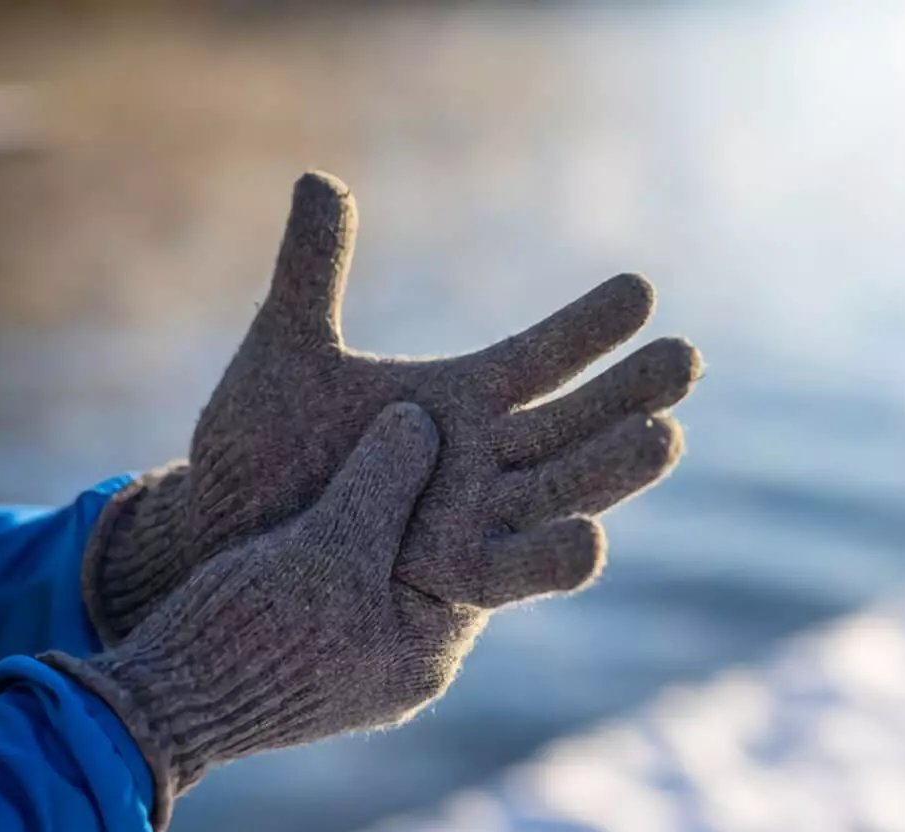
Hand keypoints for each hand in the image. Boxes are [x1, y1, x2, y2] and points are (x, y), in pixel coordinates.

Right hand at [55, 405, 482, 831]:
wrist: (160, 700)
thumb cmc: (249, 630)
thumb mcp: (325, 544)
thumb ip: (379, 481)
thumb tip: (421, 418)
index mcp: (428, 652)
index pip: (479, 556)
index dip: (467, 488)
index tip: (457, 428)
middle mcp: (406, 667)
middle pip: (432, 563)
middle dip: (419, 501)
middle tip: (409, 427)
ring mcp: (362, 665)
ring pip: (384, 571)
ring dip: (372, 516)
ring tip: (357, 451)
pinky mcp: (317, 656)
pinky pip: (346, 585)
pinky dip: (338, 541)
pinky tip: (317, 497)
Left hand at [85, 171, 698, 641]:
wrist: (218, 529)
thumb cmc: (251, 445)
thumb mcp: (282, 349)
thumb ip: (312, 271)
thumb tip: (319, 178)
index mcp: (455, 400)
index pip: (539, 358)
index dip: (587, 328)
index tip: (640, 288)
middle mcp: (477, 460)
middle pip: (572, 426)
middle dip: (627, 395)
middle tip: (687, 357)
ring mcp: (466, 521)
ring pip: (557, 495)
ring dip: (609, 470)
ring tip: (665, 436)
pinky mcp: (439, 580)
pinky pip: (503, 573)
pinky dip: (546, 560)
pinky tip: (591, 542)